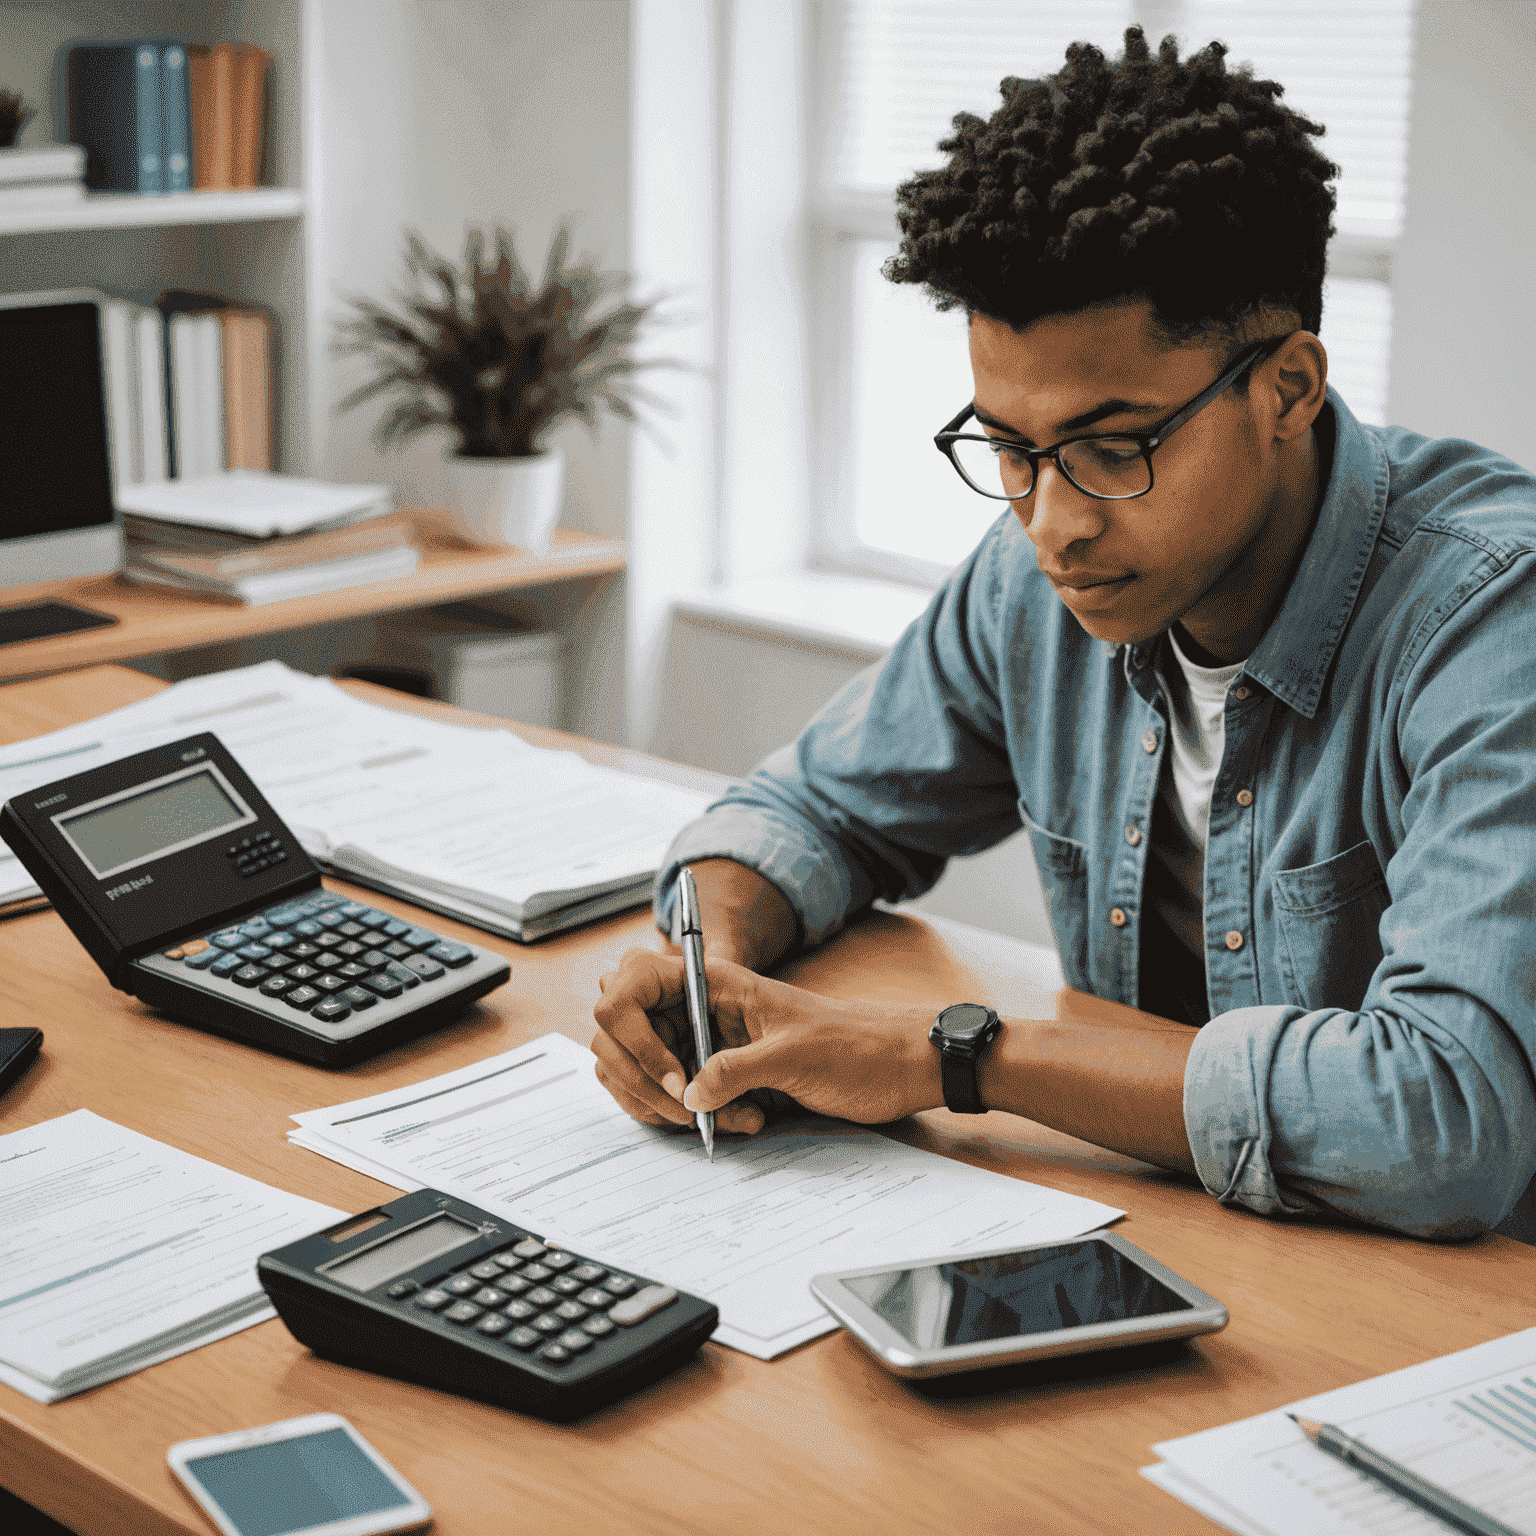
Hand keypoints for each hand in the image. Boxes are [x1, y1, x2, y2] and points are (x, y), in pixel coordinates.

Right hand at [592, 947, 940, 1135]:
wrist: (898, 1067)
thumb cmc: (856, 1047)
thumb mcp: (793, 1057)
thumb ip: (733, 1070)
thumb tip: (687, 1094)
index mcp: (713, 983)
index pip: (629, 985)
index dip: (635, 1034)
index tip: (675, 1077)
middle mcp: (700, 1007)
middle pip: (625, 1034)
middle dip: (651, 1081)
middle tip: (695, 1109)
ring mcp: (704, 1040)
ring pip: (647, 1073)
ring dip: (677, 1106)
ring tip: (739, 1116)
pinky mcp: (717, 1073)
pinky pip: (676, 1096)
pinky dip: (697, 1117)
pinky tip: (743, 1120)